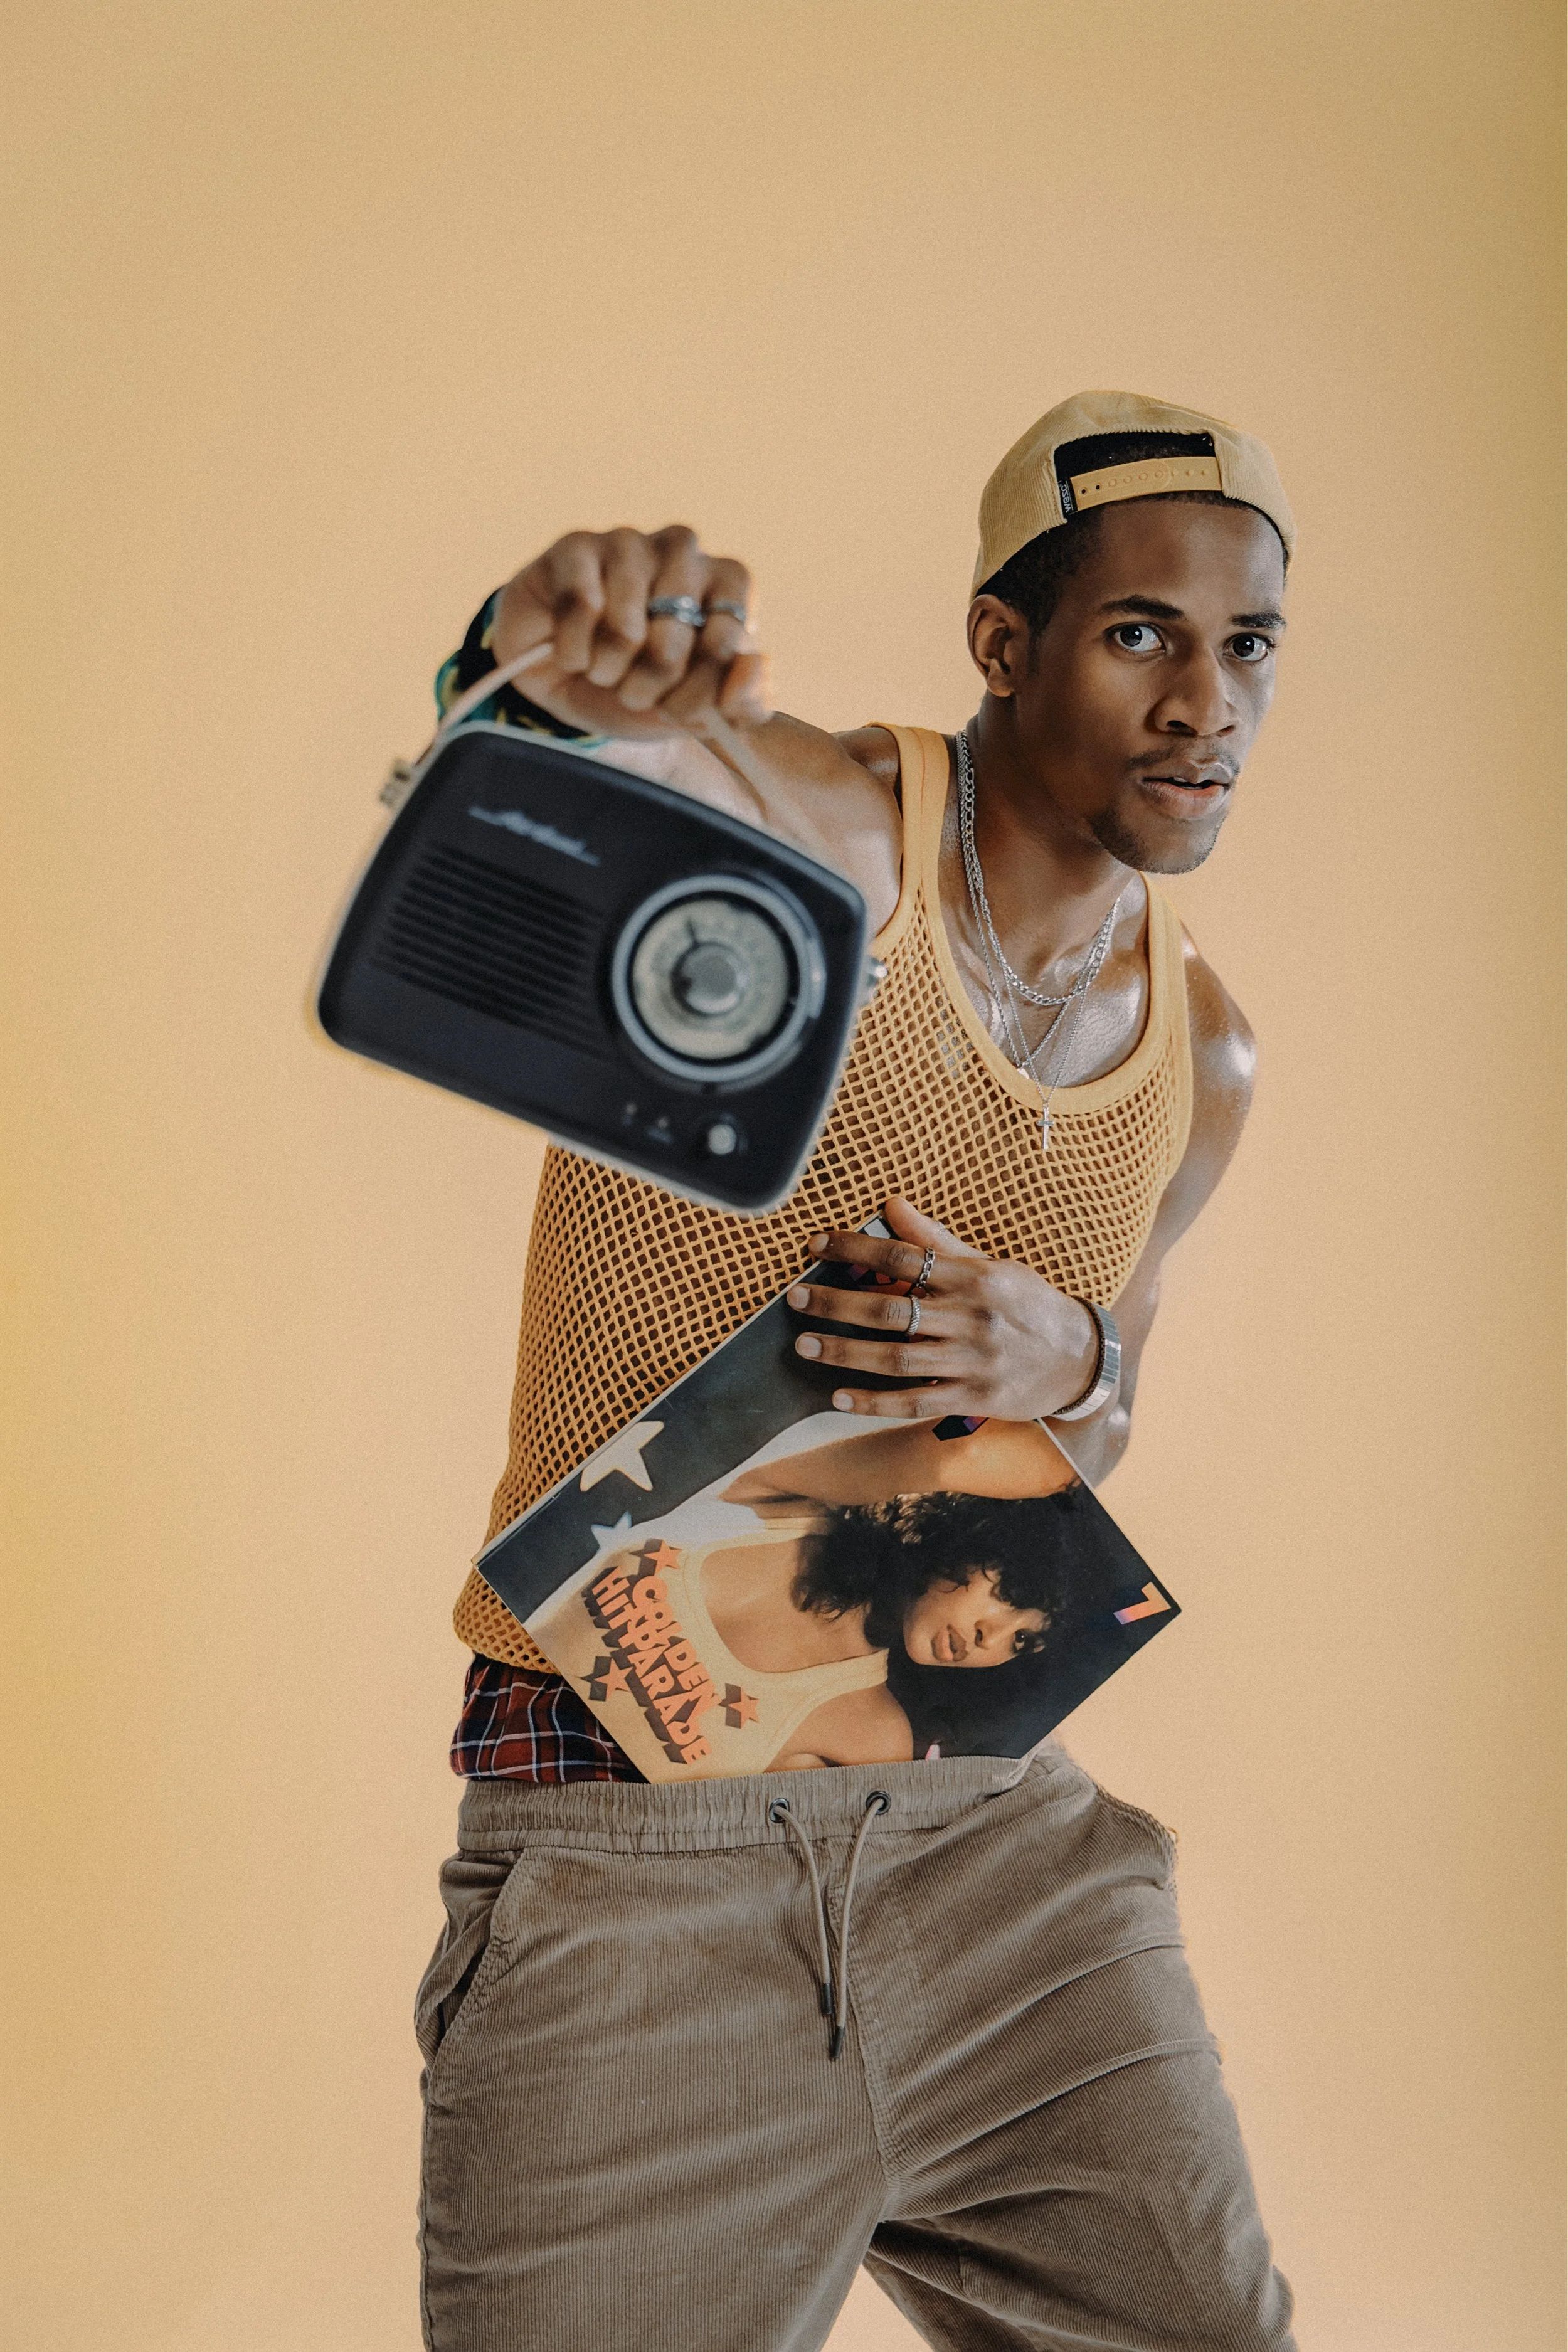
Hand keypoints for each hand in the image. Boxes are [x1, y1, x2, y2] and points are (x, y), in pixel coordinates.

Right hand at [489, 525, 772, 743]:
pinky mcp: (577, 546)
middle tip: (633, 689)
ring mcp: (629, 542)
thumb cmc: (640, 685)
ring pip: (625, 631)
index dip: (695, 695)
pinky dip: (572, 651)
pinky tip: (571, 650)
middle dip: (647, 688)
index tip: (676, 708)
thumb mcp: (697, 713)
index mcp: (728, 582)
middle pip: (672, 645)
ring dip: (607, 671)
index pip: (725, 647)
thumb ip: (745, 705)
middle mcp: (684, 550)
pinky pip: (580, 610)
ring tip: (602, 667)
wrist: (565, 681)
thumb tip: (753, 664)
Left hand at [786, 1197, 1099, 1421]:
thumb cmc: (1029, 1305)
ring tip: (805, 1344)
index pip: (901, 1257)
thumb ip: (936, 1241)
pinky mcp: (973, 1398)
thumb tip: (890, 1204)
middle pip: (890, 1311)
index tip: (815, 1245)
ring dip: (844, 1352)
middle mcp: (970, 1318)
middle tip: (794, 1299)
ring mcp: (971, 1361)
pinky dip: (873, 1402)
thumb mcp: (991, 1266)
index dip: (853, 1249)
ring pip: (895, 1359)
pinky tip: (838, 1398)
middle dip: (835, 1304)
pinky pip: (913, 1402)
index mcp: (972, 1277)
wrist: (1080, 1359)